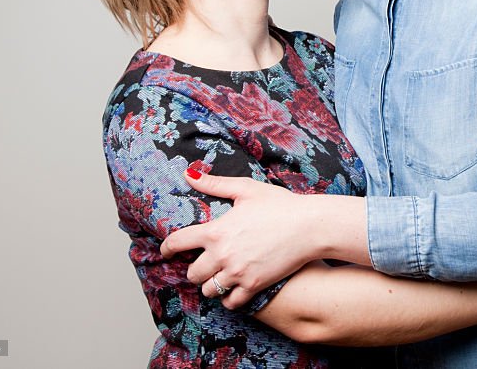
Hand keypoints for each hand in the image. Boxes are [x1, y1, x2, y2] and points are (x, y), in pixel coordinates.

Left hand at [159, 171, 313, 309]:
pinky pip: (231, 303)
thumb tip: (189, 174)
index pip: (178, 243)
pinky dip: (230, 298)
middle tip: (205, 264)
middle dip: (195, 269)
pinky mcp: (254, 285)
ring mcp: (237, 273)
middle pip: (192, 274)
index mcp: (216, 230)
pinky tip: (235, 289)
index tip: (166, 252)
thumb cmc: (281, 205)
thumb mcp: (246, 190)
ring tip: (220, 277)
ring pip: (209, 290)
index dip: (167, 248)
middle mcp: (222, 255)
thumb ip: (215, 184)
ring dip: (212, 284)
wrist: (310, 226)